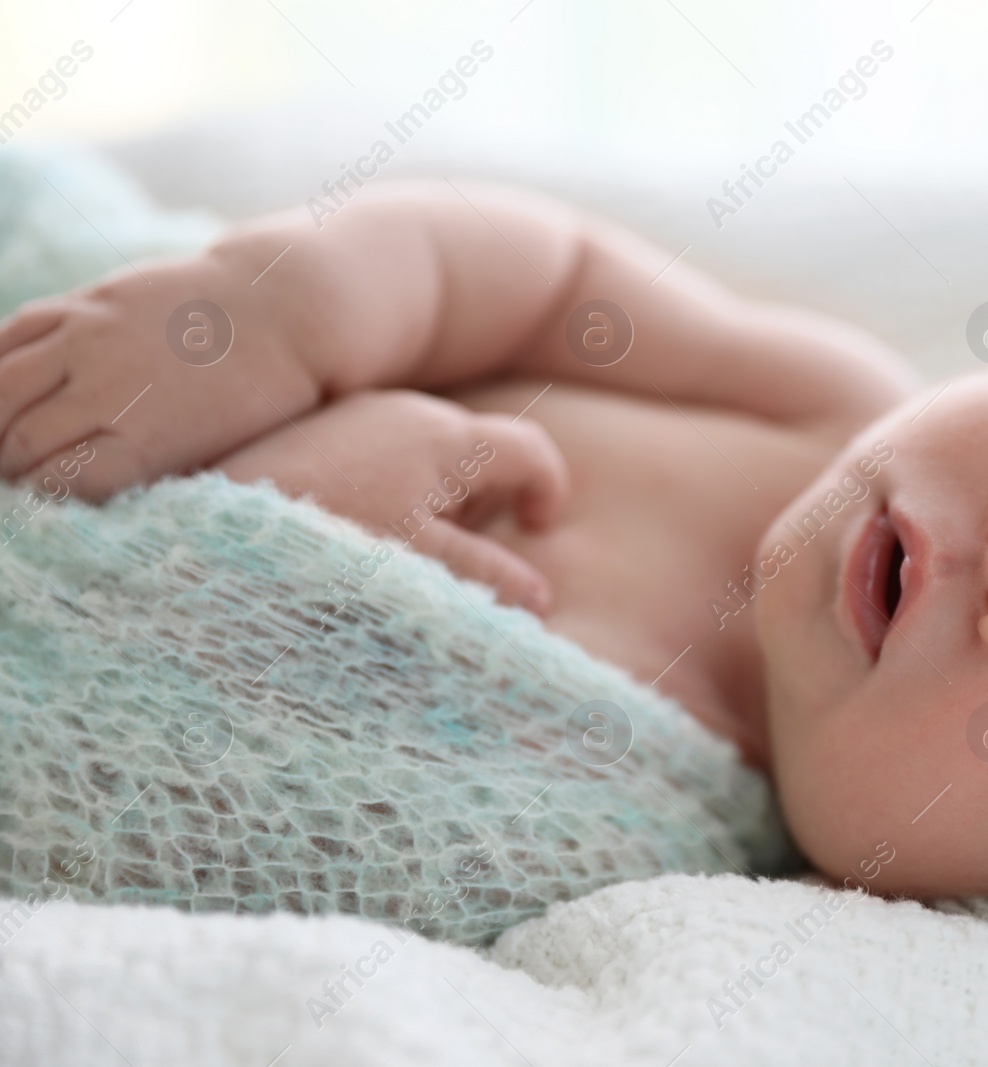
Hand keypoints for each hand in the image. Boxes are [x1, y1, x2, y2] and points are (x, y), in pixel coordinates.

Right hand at [0, 244, 321, 500]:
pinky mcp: (88, 301)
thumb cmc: (257, 397)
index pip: (59, 485)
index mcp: (149, 439)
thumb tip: (78, 493)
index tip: (38, 506)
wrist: (280, 311)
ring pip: (1, 387)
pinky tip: (1, 391)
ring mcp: (93, 337)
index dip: (40, 501)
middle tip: (12, 479)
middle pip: (21, 442)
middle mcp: (113, 388)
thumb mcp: (212, 454)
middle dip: (8, 469)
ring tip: (4, 441)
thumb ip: (145, 473)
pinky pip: (12, 333)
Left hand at [216, 389, 568, 614]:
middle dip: (486, 503)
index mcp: (447, 439)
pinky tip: (353, 534)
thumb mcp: (422, 570)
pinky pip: (378, 454)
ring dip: (436, 500)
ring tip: (403, 554)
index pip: (530, 450)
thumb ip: (491, 579)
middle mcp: (406, 411)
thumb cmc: (328, 545)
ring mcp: (355, 415)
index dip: (547, 492)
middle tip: (465, 559)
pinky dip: (390, 491)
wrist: (204, 529)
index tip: (537, 532)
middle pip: (479, 450)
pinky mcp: (313, 432)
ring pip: (426, 454)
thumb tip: (541, 597)